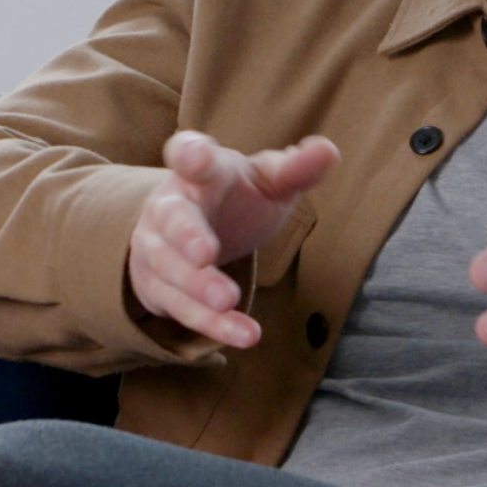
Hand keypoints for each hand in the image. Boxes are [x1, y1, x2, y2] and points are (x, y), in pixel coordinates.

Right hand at [127, 131, 338, 349]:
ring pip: (170, 270)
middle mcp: (169, 206)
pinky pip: (182, 309)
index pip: (187, 154)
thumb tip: (329, 151)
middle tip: (205, 255)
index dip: (191, 154)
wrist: (194, 235)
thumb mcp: (268, 181)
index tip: (197, 157)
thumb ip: (296, 169)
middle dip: (186, 236)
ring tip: (229, 300)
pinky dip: (213, 324)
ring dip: (198, 287)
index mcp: (199, 172)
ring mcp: (157, 249)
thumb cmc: (237, 199)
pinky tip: (245, 335)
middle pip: (171, 219)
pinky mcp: (158, 289)